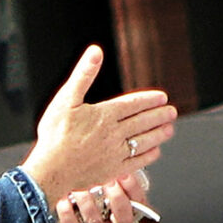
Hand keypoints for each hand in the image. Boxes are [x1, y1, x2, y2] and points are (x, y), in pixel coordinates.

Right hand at [22, 45, 175, 206]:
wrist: (51, 169)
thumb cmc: (55, 135)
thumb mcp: (65, 99)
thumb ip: (84, 74)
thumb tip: (95, 51)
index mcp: (104, 114)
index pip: (133, 104)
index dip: (149, 100)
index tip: (162, 97)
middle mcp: (114, 133)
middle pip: (142, 122)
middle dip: (159, 115)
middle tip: (172, 112)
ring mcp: (115, 153)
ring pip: (143, 141)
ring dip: (158, 134)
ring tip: (169, 129)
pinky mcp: (113, 170)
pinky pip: (137, 162)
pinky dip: (148, 155)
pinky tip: (155, 152)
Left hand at [45, 173, 147, 222]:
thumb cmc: (86, 215)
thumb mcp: (102, 198)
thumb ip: (110, 180)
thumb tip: (113, 157)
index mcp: (125, 216)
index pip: (139, 204)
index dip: (133, 188)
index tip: (124, 173)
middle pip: (124, 219)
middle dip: (116, 197)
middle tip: (106, 181)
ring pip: (95, 222)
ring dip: (86, 201)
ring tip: (77, 188)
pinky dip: (67, 212)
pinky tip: (63, 201)